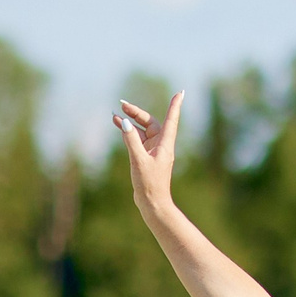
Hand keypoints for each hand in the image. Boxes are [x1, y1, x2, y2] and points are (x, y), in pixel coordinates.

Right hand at [115, 95, 182, 211]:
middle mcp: (161, 146)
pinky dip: (128, 132)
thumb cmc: (150, 184)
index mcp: (165, 145)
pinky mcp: (146, 157)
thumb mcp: (138, 160)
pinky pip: (137, 139)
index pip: (170, 120)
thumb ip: (131, 140)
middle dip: (137, 113)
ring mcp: (153, 151)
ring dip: (130, 122)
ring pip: (142, 130)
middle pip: (151, 122)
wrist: (152, 203)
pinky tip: (118, 125)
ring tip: (115, 114)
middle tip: (122, 104)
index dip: (175, 106)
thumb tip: (124, 122)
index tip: (181, 93)